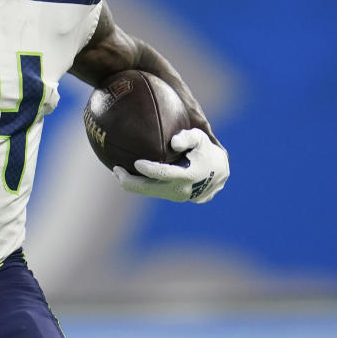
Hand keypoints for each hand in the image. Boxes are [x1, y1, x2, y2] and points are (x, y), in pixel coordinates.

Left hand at [113, 128, 228, 202]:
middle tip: (115, 170)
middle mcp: (181, 191)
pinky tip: (134, 176)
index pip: (163, 174)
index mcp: (187, 176)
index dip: (148, 170)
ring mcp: (179, 198)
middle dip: (129, 182)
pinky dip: (145, 186)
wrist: (221, 171)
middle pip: (148, 190)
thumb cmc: (207, 150)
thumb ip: (188, 137)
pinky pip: (157, 192)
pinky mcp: (178, 200)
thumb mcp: (200, 139)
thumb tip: (173, 142)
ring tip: (119, 173)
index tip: (135, 162)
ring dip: (135, 185)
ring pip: (151, 193)